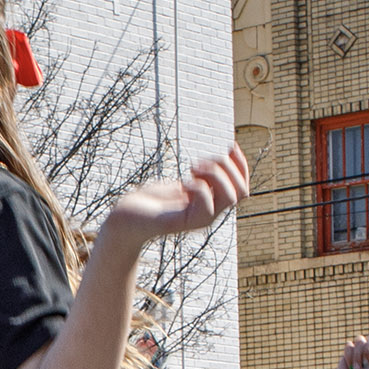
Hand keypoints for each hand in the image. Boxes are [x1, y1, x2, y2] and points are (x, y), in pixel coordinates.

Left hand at [102, 145, 248, 243]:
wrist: (126, 219)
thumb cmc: (152, 201)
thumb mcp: (182, 183)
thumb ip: (203, 176)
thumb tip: (227, 152)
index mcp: (211, 203)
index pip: (243, 188)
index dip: (242, 165)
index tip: (230, 146)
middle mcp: (209, 213)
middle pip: (242, 192)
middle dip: (228, 167)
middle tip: (199, 161)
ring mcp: (197, 219)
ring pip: (230, 198)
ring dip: (215, 174)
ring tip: (192, 168)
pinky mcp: (183, 222)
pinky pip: (206, 205)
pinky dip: (198, 187)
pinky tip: (183, 184)